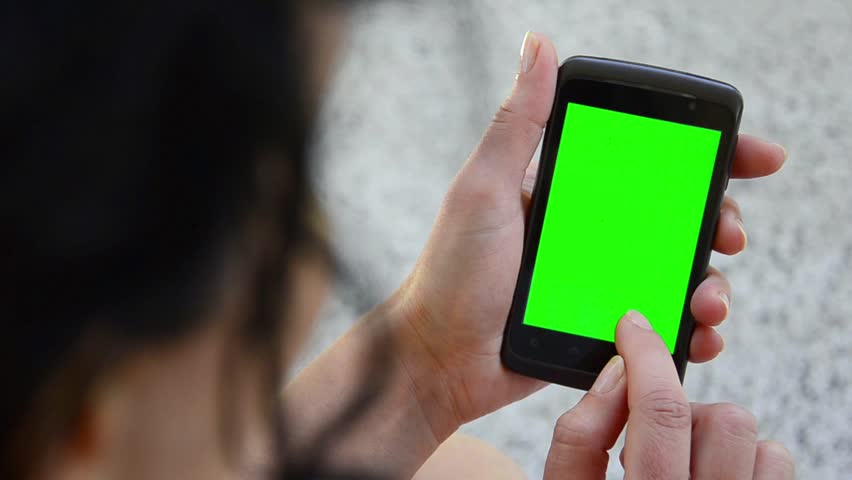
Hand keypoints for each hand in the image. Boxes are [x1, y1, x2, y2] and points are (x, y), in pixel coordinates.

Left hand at [391, 31, 787, 439]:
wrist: (438, 360)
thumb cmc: (451, 273)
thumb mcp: (484, 188)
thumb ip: (519, 123)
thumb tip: (538, 43)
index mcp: (568, 192)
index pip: (647, 163)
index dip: (703, 157)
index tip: (751, 155)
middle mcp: (590, 232)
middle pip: (675, 217)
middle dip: (717, 220)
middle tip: (728, 234)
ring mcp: (599, 281)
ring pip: (676, 271)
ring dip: (710, 280)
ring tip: (708, 298)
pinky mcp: (603, 327)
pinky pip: (660, 323)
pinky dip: (690, 328)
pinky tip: (700, 332)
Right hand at [542, 310, 793, 478]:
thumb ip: (580, 436)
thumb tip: (615, 374)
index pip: (659, 410)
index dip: (646, 353)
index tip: (633, 325)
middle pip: (722, 420)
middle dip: (679, 407)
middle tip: (647, 432)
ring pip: (756, 439)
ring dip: (713, 432)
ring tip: (678, 458)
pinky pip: (777, 465)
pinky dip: (745, 457)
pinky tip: (707, 475)